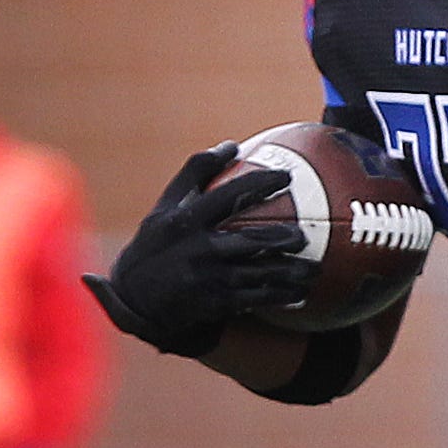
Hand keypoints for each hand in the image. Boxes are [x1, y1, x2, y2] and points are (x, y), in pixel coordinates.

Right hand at [86, 144, 317, 356]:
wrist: (133, 298)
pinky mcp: (214, 303)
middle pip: (253, 238)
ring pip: (261, 273)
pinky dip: (281, 296)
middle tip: (304, 234)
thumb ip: (195, 174)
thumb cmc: (154, 245)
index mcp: (186, 220)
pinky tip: (301, 294)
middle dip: (285, 236)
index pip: (229, 195)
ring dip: (292, 272)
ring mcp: (208, 277)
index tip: (286, 178)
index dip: (261, 183)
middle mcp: (199, 248)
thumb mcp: (164, 207)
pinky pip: (256, 299)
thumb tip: (231, 145)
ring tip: (314, 269)